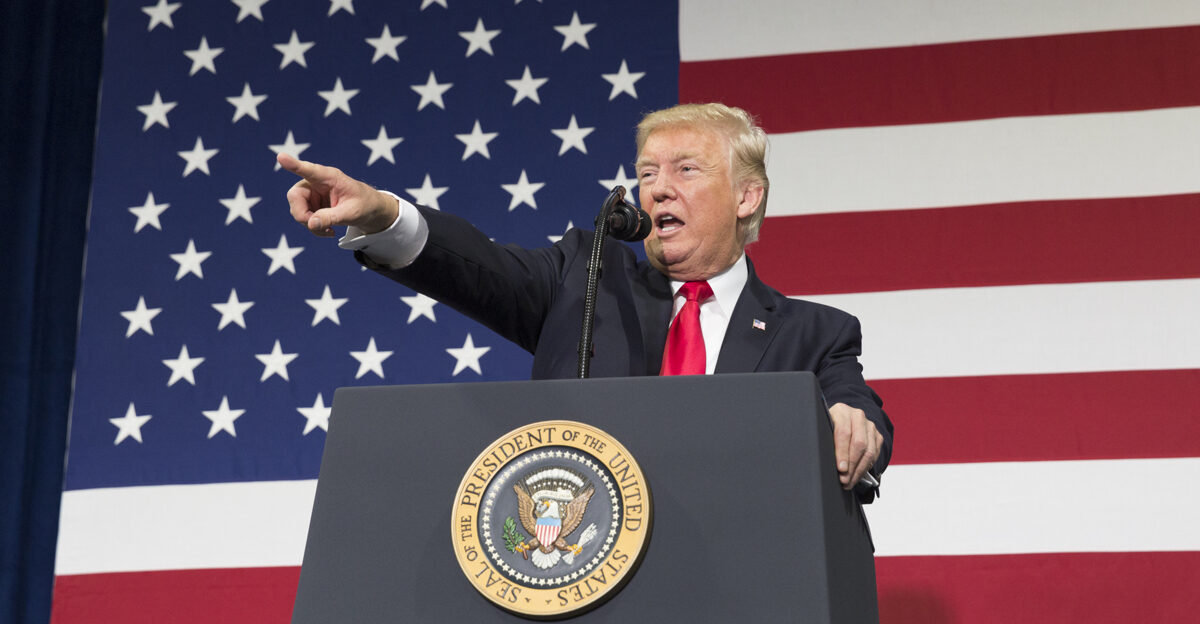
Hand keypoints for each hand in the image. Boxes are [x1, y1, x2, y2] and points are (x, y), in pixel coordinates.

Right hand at [277, 153, 398, 237]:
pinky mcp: (311, 204)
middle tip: (316, 227)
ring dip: (310, 224)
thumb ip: (332, 217)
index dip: (294, 165)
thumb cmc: (364, 205)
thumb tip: (310, 224)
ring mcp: (312, 193)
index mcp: (330, 177)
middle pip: (295, 196)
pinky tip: (327, 231)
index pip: (309, 170)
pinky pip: (304, 218)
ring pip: (297, 210)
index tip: (281, 157)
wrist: (370, 211)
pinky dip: (313, 227)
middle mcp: (316, 182)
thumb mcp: (352, 213)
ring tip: (329, 231)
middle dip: (302, 215)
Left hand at [828, 402, 882, 489]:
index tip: (841, 468)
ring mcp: (870, 425)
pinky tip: (857, 475)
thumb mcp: (823, 430)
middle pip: (859, 443)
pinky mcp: (877, 435)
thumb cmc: (829, 428)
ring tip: (850, 482)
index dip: (842, 453)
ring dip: (859, 470)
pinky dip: (866, 467)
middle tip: (844, 480)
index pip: (844, 433)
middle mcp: (858, 416)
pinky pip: (875, 454)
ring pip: (869, 451)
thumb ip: (824, 440)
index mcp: (841, 411)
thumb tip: (821, 460)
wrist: (842, 420)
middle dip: (852, 465)